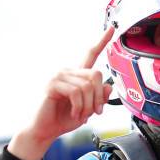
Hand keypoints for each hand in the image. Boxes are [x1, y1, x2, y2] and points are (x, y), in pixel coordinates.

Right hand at [9, 27, 113, 159]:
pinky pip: (76, 92)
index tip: (111, 29)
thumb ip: (100, 98)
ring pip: (87, 86)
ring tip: (81, 114)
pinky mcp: (53, 84)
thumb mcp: (89, 109)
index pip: (91, 54)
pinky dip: (79, 107)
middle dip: (99, 97)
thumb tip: (108, 86)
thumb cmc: (65, 118)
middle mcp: (69, 72)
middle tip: (96, 112)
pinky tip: (75, 113)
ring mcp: (59, 76)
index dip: (102, 41)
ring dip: (88, 105)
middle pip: (96, 74)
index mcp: (78, 75)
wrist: (47, 130)